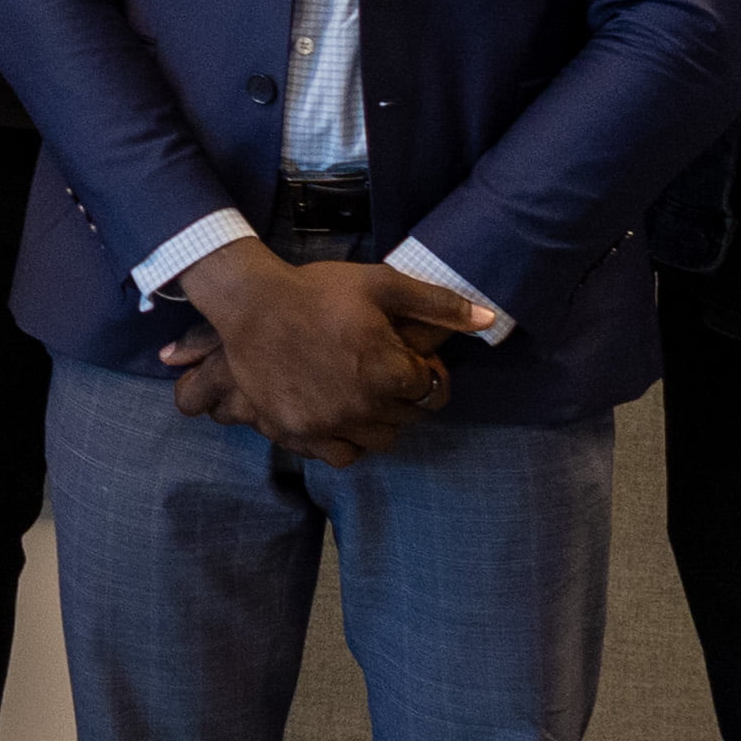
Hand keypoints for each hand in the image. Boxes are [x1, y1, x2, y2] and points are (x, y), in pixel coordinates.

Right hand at [157, 247, 467, 465]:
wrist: (251, 306)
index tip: (405, 358)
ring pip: (379, 441)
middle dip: (403, 397)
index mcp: (389, 371)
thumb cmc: (319, 291)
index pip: (429, 389)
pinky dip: (348, 441)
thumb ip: (438, 304)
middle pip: (407, 418)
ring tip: (363, 394)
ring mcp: (330, 424)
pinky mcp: (300, 434)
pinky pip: (341, 456)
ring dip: (379, 421)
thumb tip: (489, 320)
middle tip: (382, 372)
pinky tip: (341, 416)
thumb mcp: (382, 284)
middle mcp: (363, 405)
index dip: (421, 371)